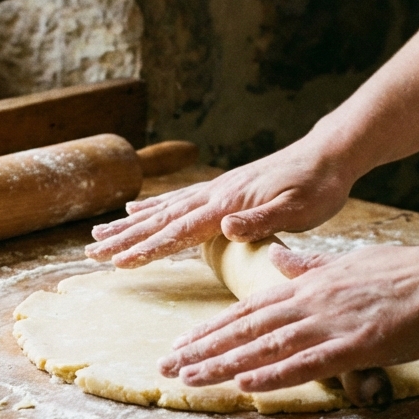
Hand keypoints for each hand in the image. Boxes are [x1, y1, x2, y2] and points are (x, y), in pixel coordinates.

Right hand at [86, 135, 357, 267]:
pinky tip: (134, 209)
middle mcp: (213, 195)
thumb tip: (225, 226)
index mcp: (227, 204)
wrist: (328, 155)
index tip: (118, 263)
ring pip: (161, 210)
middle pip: (159, 221)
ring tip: (98, 235)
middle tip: (89, 253)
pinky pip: (176, 201)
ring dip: (128, 225)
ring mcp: (214, 190)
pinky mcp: (221, 189)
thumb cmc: (318, 187)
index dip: (147, 249)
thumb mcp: (299, 209)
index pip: (179, 231)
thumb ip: (261, 220)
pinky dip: (151, 207)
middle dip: (123, 239)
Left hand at [157, 242, 418, 392]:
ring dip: (224, 364)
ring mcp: (333, 323)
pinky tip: (247, 384)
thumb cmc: (412, 273)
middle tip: (167, 366)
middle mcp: (313, 301)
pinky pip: (308, 363)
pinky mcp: (358, 344)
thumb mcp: (352, 262)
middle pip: (245, 328)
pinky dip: (274, 373)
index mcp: (310, 284)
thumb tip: (280, 258)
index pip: (249, 309)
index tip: (182, 342)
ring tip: (189, 378)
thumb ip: (311, 265)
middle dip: (203, 348)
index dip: (212, 328)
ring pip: (266, 346)